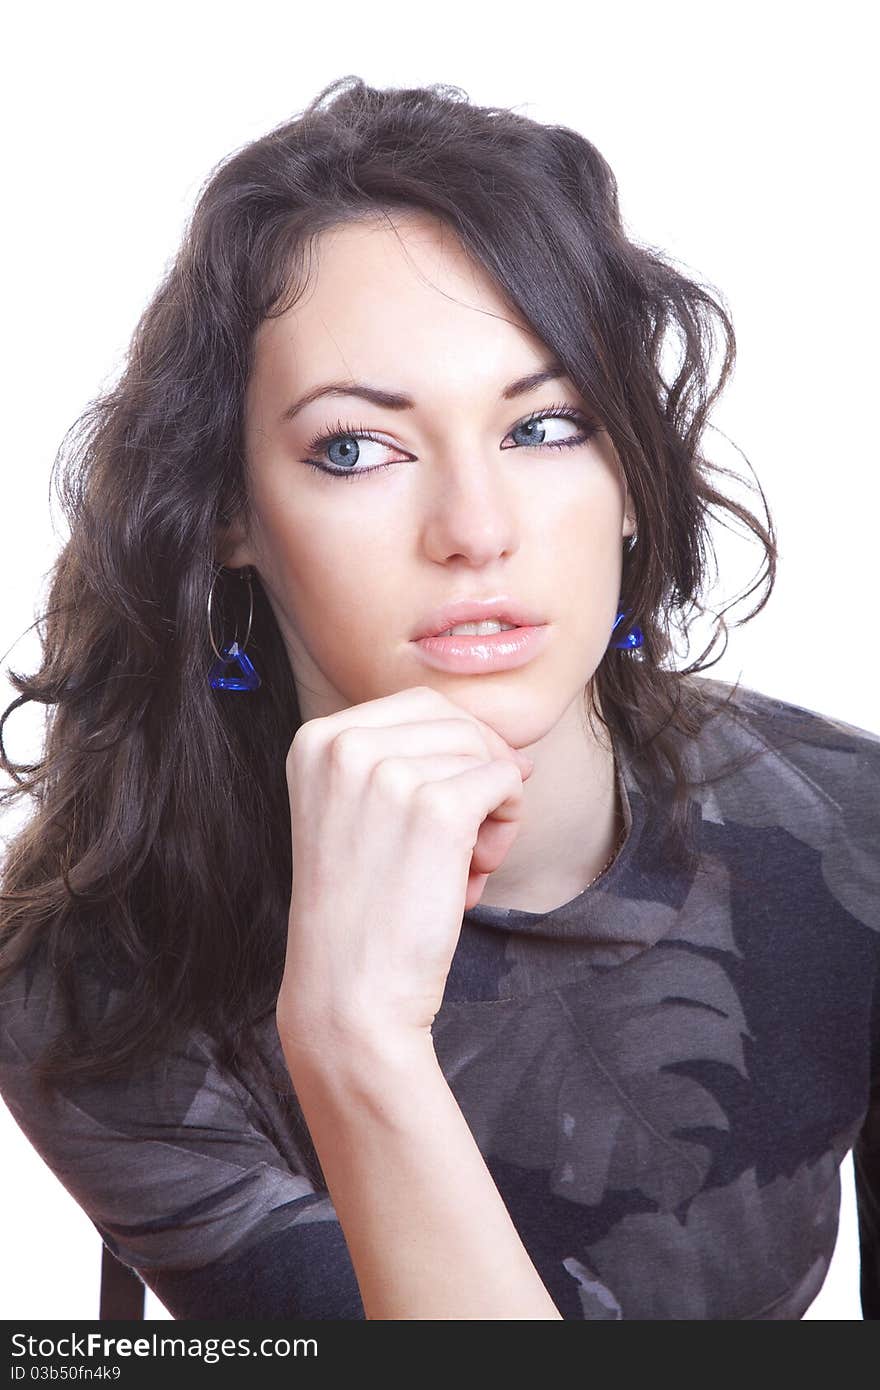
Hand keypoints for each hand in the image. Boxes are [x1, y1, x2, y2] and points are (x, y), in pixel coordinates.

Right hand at [276, 685, 532, 1047]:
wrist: (348, 995)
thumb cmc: (363, 912)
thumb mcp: (357, 814)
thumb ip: (404, 763)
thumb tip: (509, 747)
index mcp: (315, 739)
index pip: (420, 705)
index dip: (460, 748)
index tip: (460, 802)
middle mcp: (344, 744)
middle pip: (457, 723)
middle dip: (480, 773)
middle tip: (470, 842)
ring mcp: (388, 772)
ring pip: (486, 753)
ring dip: (495, 808)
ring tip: (466, 866)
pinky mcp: (436, 807)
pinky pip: (506, 784)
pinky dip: (507, 825)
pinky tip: (475, 874)